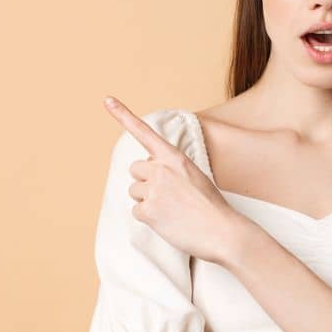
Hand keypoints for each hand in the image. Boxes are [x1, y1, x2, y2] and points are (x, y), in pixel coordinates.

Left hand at [103, 96, 253, 265]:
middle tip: (169, 195)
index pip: (145, 133)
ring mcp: (154, 190)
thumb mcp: (196, 178)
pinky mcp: (148, 211)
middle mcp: (162, 170)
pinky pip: (137, 211)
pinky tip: (169, 221)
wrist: (224, 232)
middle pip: (136, 169)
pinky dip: (150, 217)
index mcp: (175, 158)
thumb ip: (172, 171)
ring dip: (148, 200)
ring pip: (134, 190)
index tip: (107, 99)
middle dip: (146, 181)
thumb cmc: (212, 207)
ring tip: (172, 209)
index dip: (123, 115)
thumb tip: (147, 175)